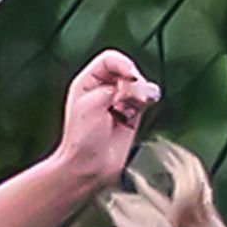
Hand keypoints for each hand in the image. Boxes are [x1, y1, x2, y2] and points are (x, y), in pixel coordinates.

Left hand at [53, 50, 158, 182]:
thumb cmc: (81, 139)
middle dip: (132, 80)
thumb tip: (139, 84)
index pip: (109, 60)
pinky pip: (144, 100)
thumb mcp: (93, 104)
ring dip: (140, 92)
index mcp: (87, 83)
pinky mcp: (130, 116)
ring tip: (132, 107)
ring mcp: (117, 103)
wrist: (88, 167)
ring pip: (138, 85)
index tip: (130, 75)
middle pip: (126, 70)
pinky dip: (145, 102)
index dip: (122, 63)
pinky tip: (137, 111)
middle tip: (130, 95)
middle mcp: (102, 90)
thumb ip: (117, 87)